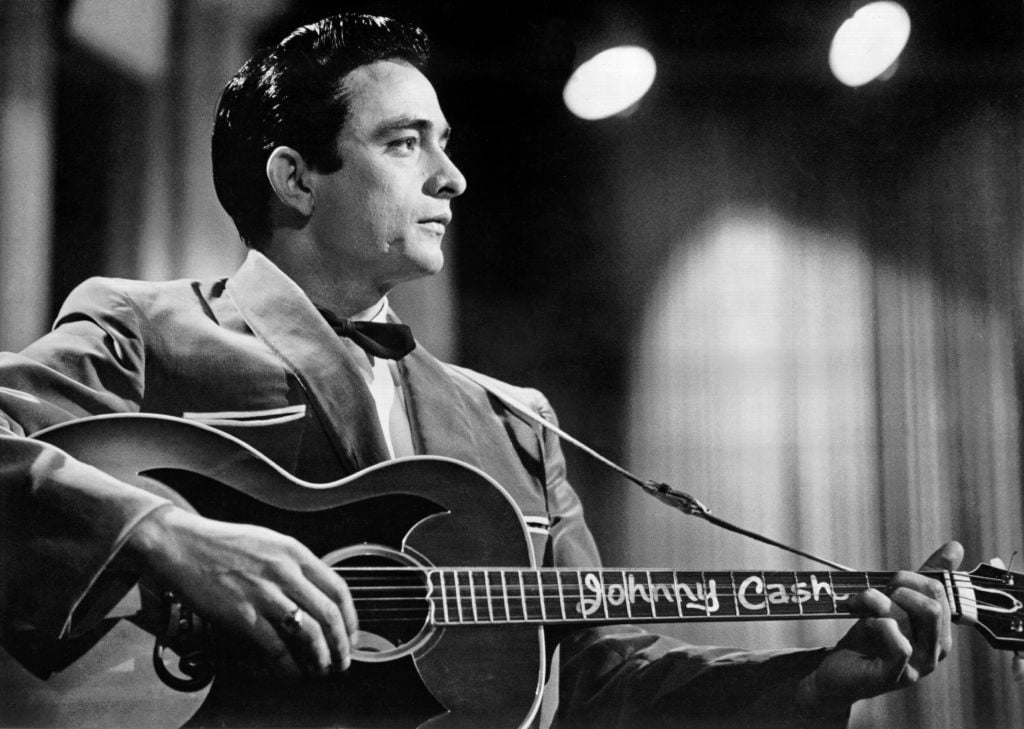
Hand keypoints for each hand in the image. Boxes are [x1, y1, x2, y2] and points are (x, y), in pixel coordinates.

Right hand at [127, 505, 358, 679]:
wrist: (181, 544)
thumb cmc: (221, 543)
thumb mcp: (268, 542)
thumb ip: (293, 564)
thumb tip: (314, 592)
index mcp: (294, 552)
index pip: (338, 588)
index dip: (350, 618)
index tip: (350, 634)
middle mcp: (285, 571)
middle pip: (329, 614)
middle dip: (341, 644)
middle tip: (342, 659)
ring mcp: (264, 592)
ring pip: (309, 633)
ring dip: (321, 657)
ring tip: (322, 668)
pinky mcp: (241, 613)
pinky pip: (276, 647)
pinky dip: (288, 664)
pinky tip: (291, 671)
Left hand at [796, 541, 963, 714]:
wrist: (840, 670)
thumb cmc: (871, 635)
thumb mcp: (896, 602)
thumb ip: (923, 578)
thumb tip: (956, 546)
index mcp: (940, 630)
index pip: (940, 591)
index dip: (910, 577)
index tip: (888, 579)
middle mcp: (936, 650)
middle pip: (932, 606)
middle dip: (899, 587)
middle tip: (873, 591)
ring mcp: (918, 665)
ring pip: (909, 619)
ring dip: (875, 601)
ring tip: (856, 604)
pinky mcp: (896, 676)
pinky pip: (899, 644)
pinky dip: (878, 624)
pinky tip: (865, 623)